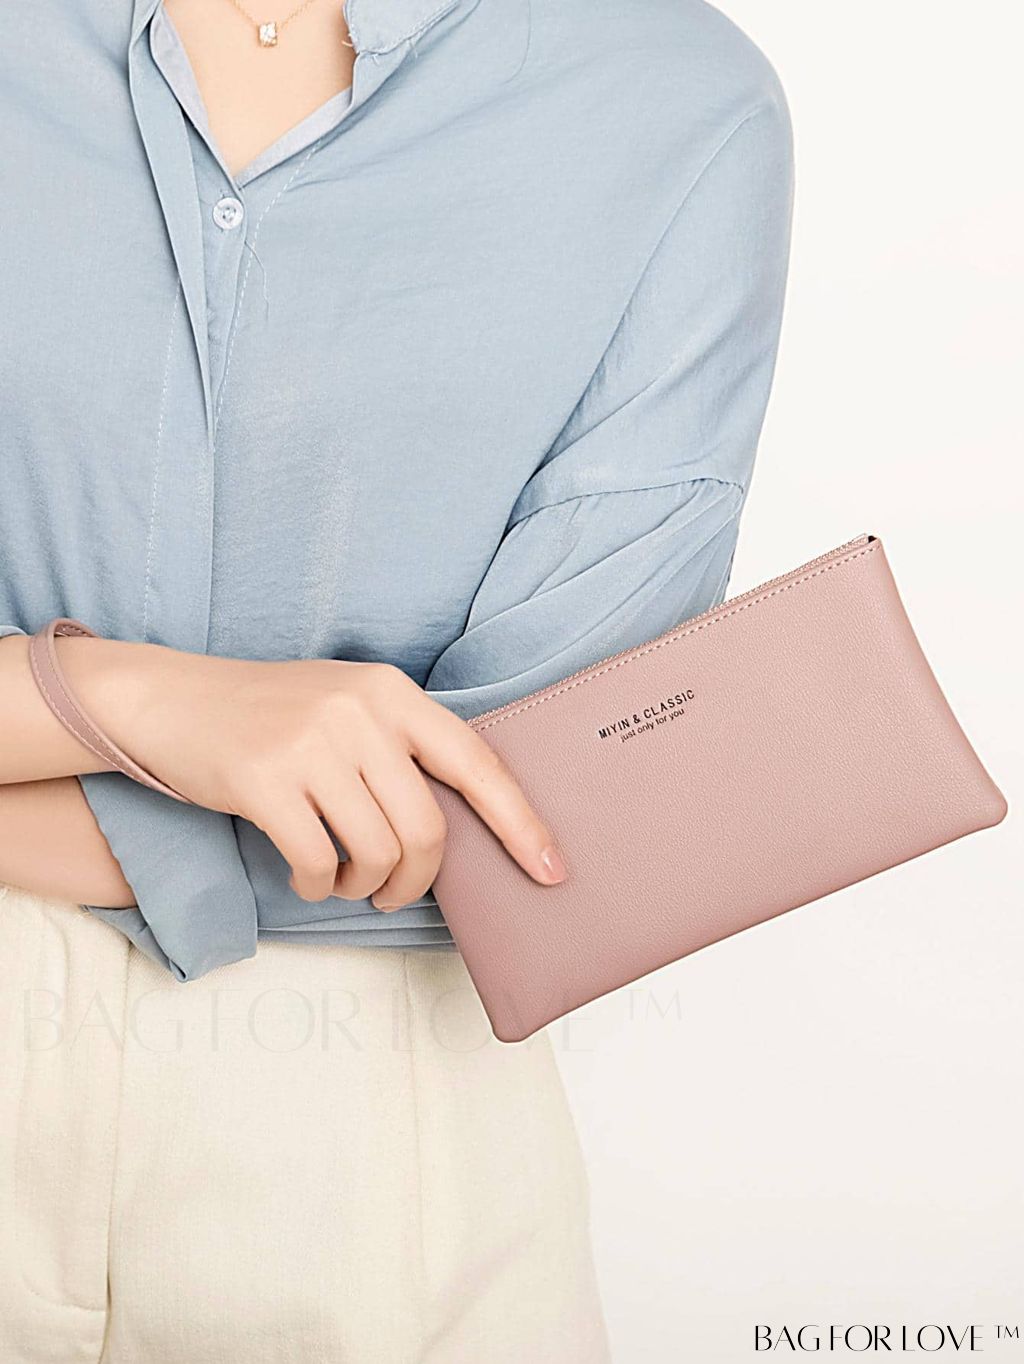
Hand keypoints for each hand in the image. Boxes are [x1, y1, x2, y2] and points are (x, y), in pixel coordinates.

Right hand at [59, 640, 567, 908]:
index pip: (477, 764)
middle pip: (427, 829)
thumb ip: (401, 749)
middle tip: (392, 893)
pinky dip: (319, 886)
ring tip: (344, 879)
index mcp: (392, 692)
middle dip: (417, 880)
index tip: (551, 870)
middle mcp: (360, 712)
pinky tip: (306, 875)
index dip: (520, 823)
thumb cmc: (272, 716)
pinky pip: (320, 863)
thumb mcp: (347, 706)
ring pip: (377, 853)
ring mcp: (311, 744)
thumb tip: (456, 829)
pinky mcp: (264, 780)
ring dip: (365, 886)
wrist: (172, 699)